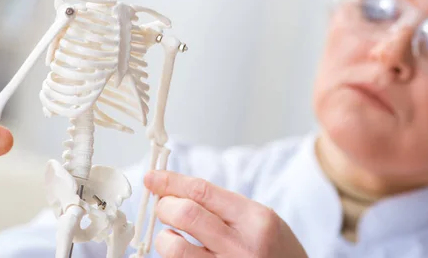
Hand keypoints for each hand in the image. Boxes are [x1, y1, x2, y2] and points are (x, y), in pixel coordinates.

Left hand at [144, 171, 308, 257]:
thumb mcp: (259, 219)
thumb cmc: (274, 248)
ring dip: (164, 237)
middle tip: (163, 205)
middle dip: (165, 205)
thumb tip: (175, 191)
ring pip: (175, 249)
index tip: (153, 177)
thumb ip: (222, 206)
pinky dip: (173, 256)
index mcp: (255, 219)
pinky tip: (181, 251)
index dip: (171, 181)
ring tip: (172, 235)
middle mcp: (242, 246)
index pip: (202, 191)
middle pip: (186, 215)